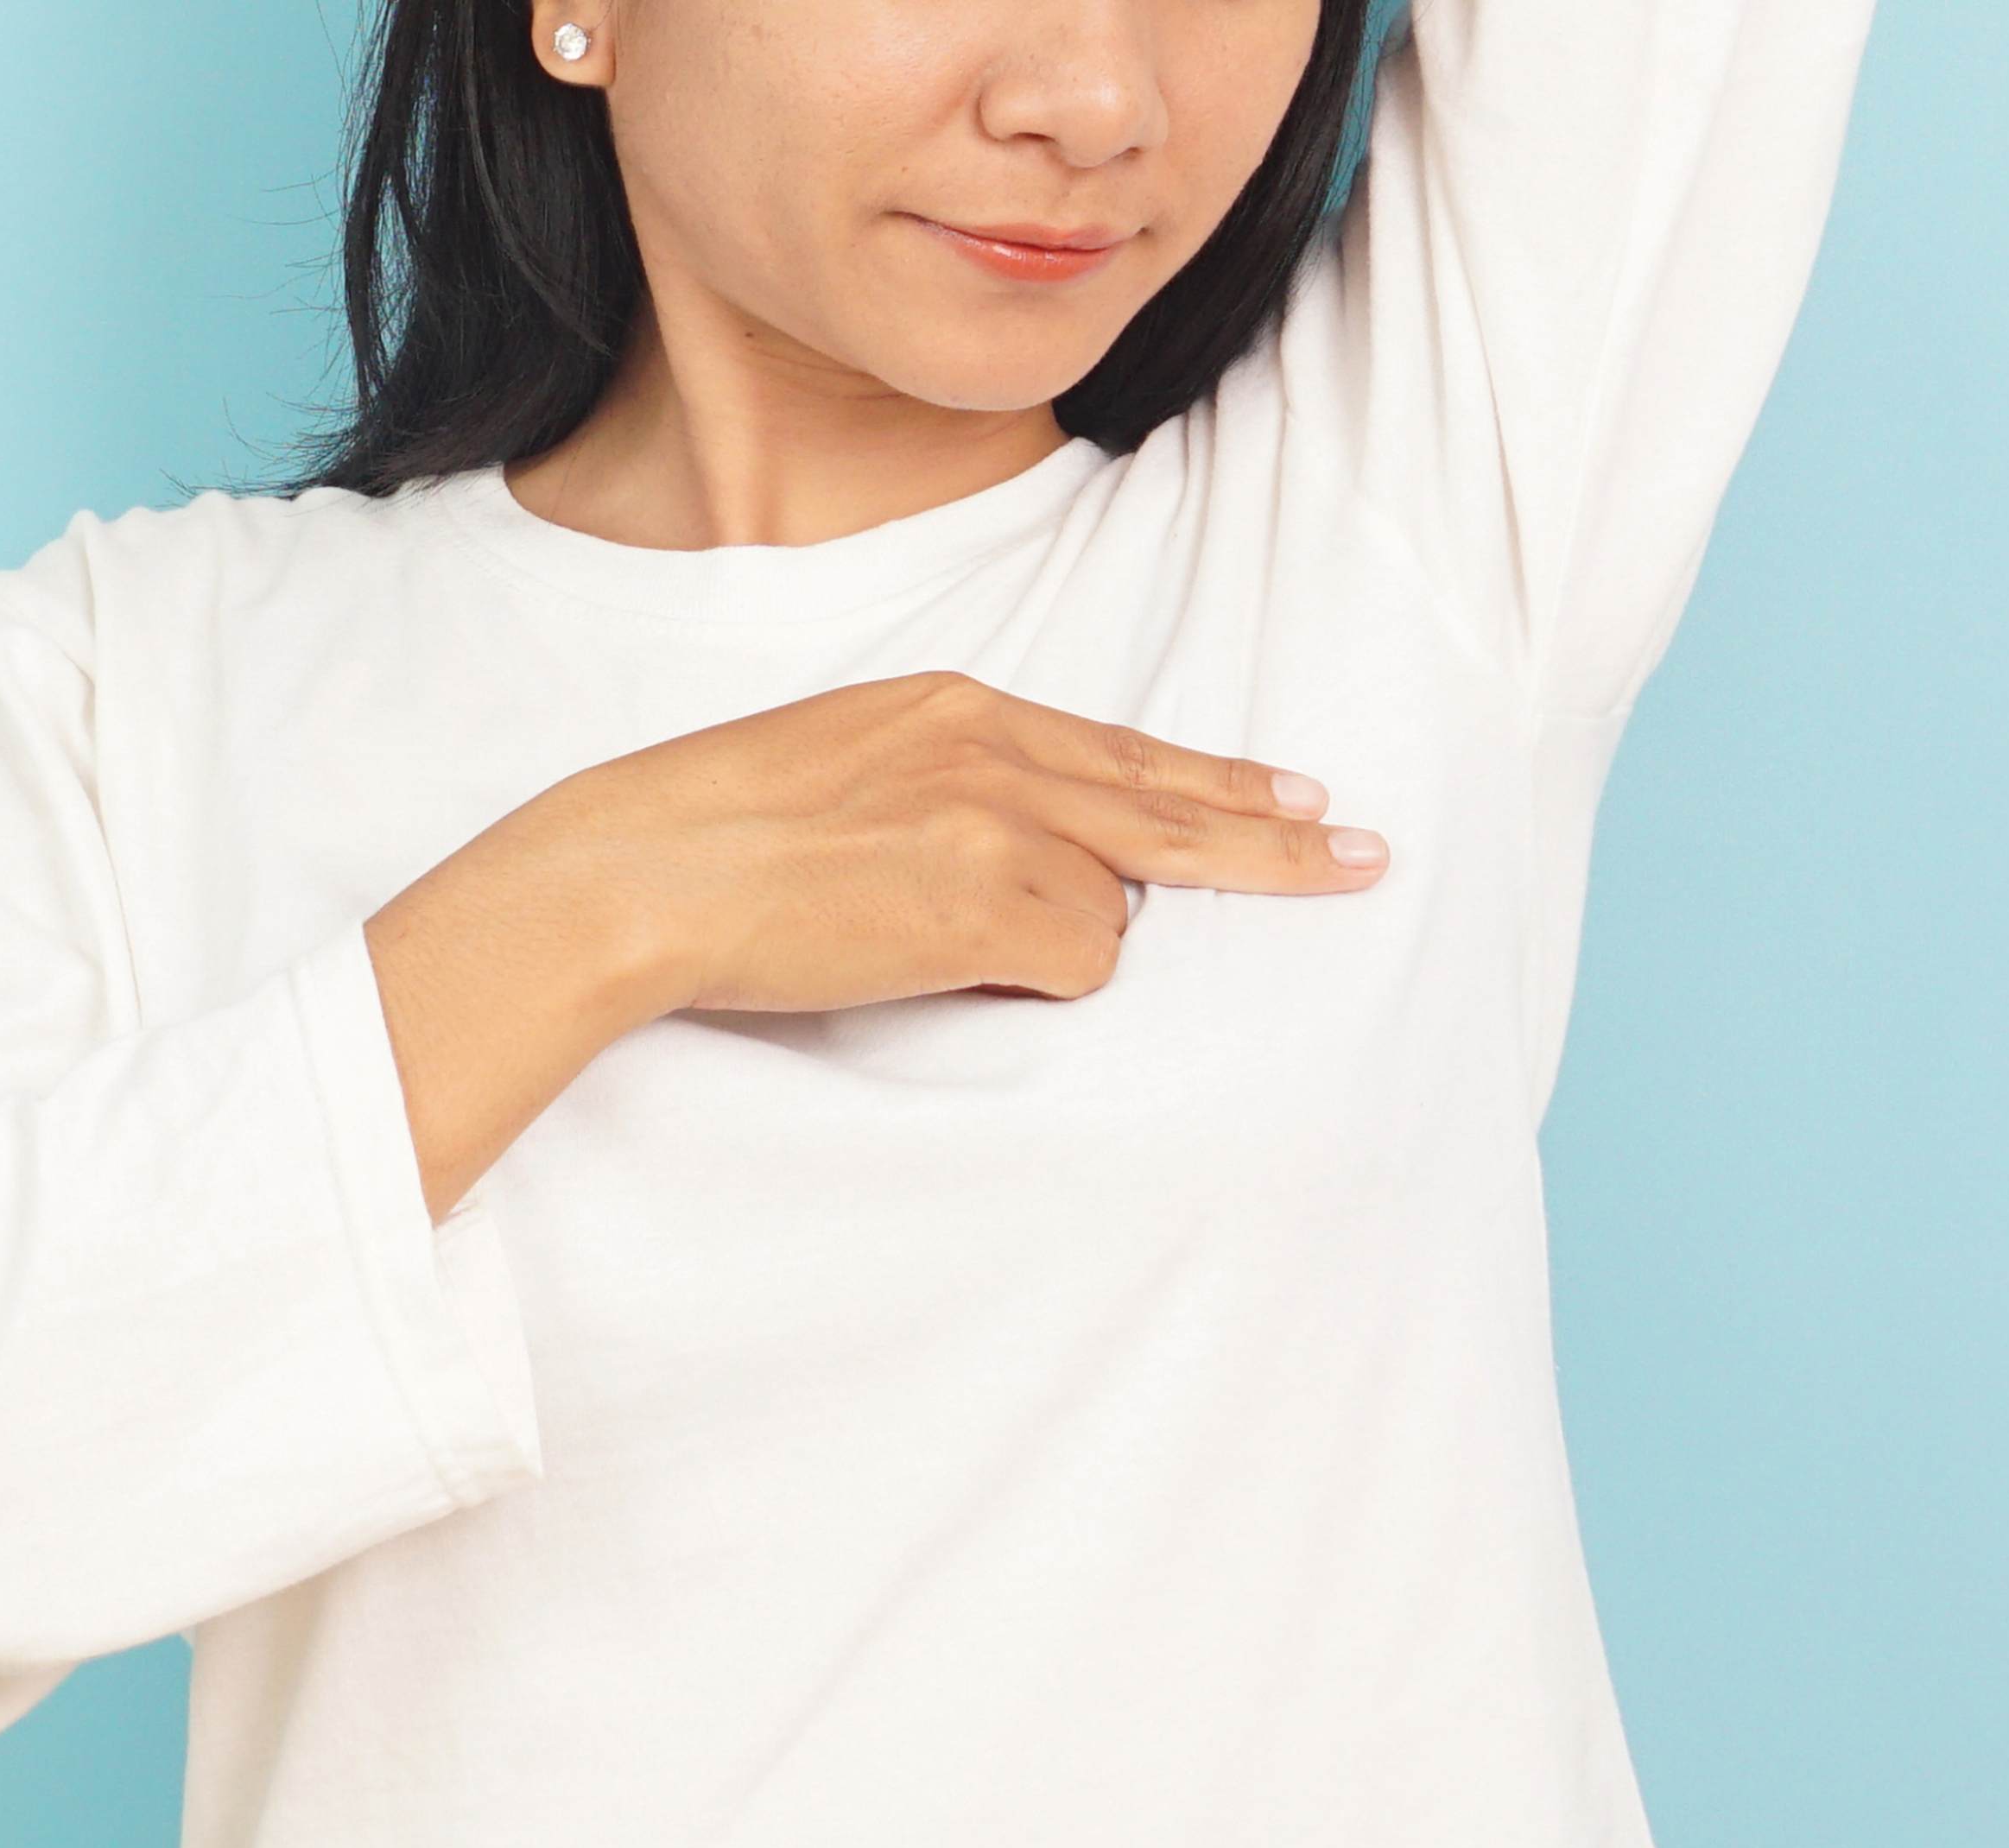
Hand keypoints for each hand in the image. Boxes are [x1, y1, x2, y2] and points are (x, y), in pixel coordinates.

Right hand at [365, 669, 1380, 1215]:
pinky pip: (1077, 959)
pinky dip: (1035, 980)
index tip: (1295, 794)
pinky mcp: (988, 902)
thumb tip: (1019, 845)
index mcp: (955, 705)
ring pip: (1109, 906)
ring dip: (1053, 943)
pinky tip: (949, 971)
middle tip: (1367, 858)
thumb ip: (944, 778)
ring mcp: (996, 824)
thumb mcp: (841, 757)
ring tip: (931, 943)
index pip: (1121, 747)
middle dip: (1278, 840)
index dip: (1217, 777)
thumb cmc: (708, 828)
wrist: (642, 869)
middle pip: (1173, 805)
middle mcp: (992, 750)